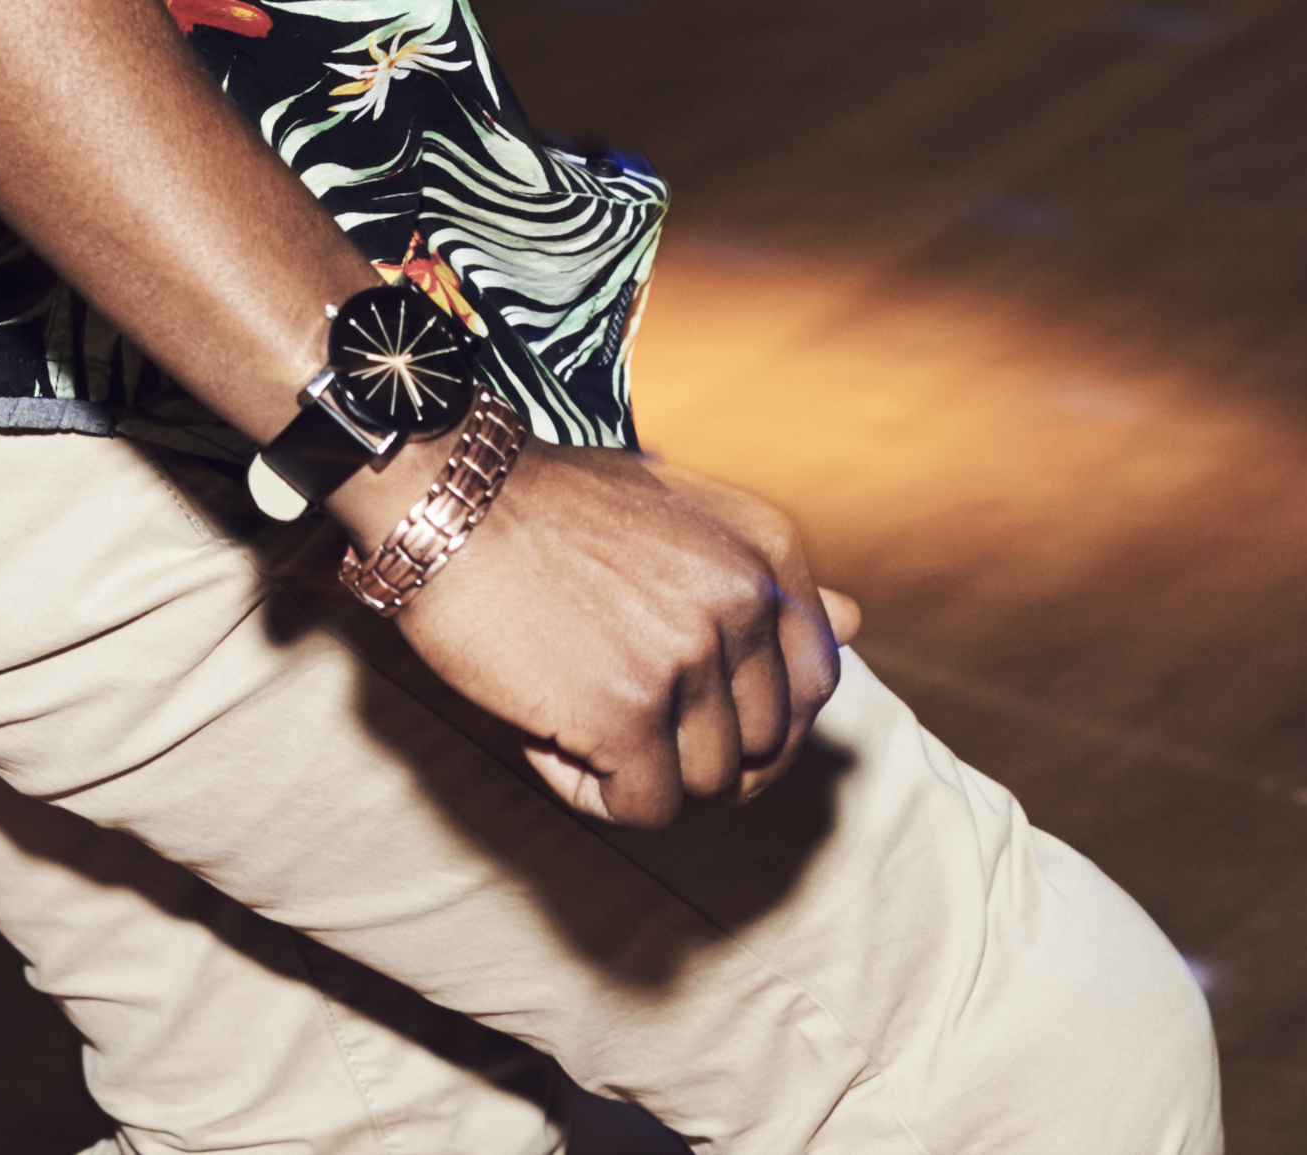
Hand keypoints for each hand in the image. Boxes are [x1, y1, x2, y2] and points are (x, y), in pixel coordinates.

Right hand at [369, 443, 863, 826]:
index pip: (816, 682)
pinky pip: (642, 808)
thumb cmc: (555, 509)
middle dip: (694, 752)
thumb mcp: (683, 515)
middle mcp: (745, 601)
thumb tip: (856, 624)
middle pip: (761, 746)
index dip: (762, 721)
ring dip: (636, 772)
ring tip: (571, 714)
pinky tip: (546, 741)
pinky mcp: (628, 714)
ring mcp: (690, 659)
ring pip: (706, 785)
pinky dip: (592, 794)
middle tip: (615, 717)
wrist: (451, 499)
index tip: (698, 718)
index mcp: (769, 551)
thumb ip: (766, 576)